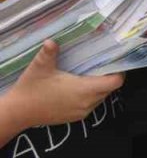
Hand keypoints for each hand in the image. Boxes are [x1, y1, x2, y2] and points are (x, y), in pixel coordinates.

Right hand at [3, 41, 123, 129]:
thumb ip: (49, 52)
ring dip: (99, 86)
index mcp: (84, 90)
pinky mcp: (74, 117)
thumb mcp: (40, 67)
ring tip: (90, 72)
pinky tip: (79, 84)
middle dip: (108, 76)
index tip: (113, 59)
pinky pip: (91, 104)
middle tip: (100, 62)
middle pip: (110, 89)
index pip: (115, 82)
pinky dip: (90, 94)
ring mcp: (81, 112)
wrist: (17, 113)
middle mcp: (87, 103)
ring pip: (101, 97)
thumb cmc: (31, 89)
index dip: (118, 71)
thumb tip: (52, 40)